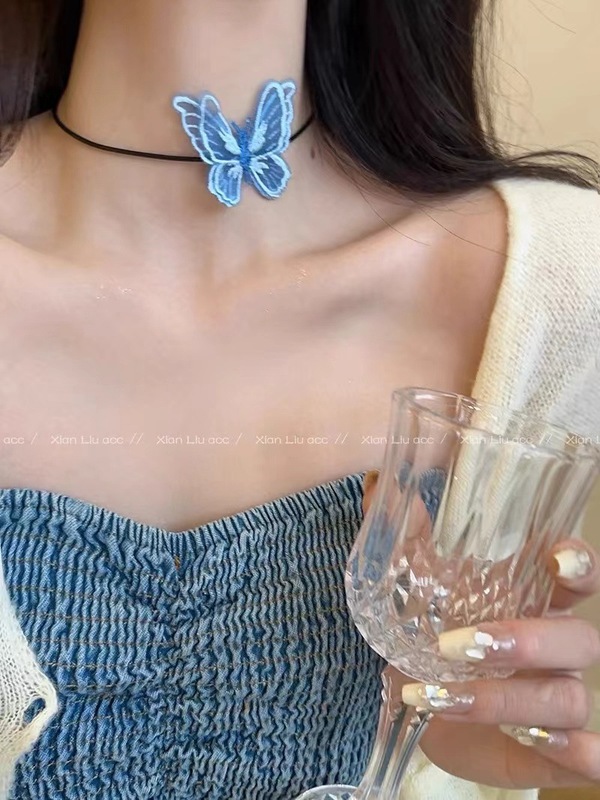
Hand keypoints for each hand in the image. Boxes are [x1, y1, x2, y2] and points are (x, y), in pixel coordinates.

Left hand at [362, 470, 599, 789]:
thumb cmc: (431, 639)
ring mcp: (555, 697)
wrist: (423, 706)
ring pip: (565, 697)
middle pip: (577, 638)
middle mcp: (555, 648)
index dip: (578, 563)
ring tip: (441, 695)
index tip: (557, 556)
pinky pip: (587, 754)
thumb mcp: (416, 593)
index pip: (577, 574)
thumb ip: (408, 543)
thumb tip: (383, 488)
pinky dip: (572, 754)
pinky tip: (536, 744)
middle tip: (460, 644)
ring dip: (506, 699)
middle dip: (526, 641)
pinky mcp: (549, 748)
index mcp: (534, 601)